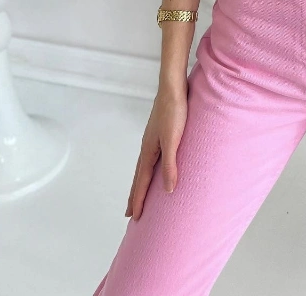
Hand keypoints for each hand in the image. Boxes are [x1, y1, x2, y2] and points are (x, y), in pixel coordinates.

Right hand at [125, 80, 187, 219]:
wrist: (173, 88)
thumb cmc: (174, 112)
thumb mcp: (174, 140)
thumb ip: (170, 164)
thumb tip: (169, 190)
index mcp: (148, 151)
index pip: (142, 182)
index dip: (139, 200)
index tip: (134, 218)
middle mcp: (148, 147)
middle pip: (139, 177)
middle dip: (136, 195)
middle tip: (131, 213)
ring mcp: (153, 140)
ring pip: (145, 167)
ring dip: (142, 183)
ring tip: (141, 194)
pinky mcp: (161, 132)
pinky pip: (153, 157)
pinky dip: (151, 169)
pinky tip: (157, 167)